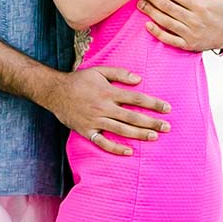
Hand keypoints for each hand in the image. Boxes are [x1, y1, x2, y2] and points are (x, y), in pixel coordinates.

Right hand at [44, 67, 170, 156]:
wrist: (54, 92)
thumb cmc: (79, 80)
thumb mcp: (99, 70)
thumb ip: (119, 73)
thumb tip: (139, 80)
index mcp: (108, 92)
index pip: (136, 98)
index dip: (153, 103)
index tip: (167, 108)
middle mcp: (104, 108)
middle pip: (132, 116)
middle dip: (152, 122)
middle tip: (167, 127)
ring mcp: (95, 121)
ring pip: (122, 130)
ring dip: (139, 134)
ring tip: (154, 136)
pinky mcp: (87, 131)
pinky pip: (103, 143)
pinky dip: (116, 148)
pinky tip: (130, 151)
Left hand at [137, 0, 222, 51]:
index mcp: (200, 5)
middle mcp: (194, 19)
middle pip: (167, 7)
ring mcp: (190, 33)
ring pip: (166, 22)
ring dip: (151, 12)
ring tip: (140, 3)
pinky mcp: (187, 44)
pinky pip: (170, 39)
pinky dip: (158, 33)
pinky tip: (147, 25)